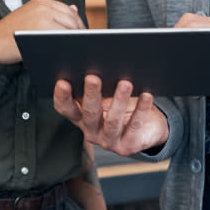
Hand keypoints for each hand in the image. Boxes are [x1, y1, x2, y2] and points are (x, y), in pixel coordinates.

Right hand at [0, 0, 83, 64]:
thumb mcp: (30, 17)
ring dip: (76, 39)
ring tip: (79, 49)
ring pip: (69, 28)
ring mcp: (42, 17)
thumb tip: (75, 9)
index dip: (78, 24)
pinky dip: (68, 44)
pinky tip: (69, 52)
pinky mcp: (41, 29)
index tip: (82, 36)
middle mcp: (43, 5)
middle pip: (72, 19)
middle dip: (80, 32)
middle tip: (84, 45)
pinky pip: (61, 37)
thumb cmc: (10, 34)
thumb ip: (51, 14)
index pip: (69, 11)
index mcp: (41, 1)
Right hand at [52, 75, 168, 156]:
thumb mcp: (107, 98)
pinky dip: (141, 110)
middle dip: (91, 95)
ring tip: (125, 84)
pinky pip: (134, 126)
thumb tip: (96, 63)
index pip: (66, 109)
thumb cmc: (124, 108)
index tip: (63, 82)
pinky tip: (146, 96)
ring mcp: (109, 141)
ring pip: (112, 121)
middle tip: (93, 78)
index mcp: (81, 118)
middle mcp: (92, 131)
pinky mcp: (127, 146)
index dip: (62, 97)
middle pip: (89, 114)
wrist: (148, 129)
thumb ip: (98, 88)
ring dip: (119, 101)